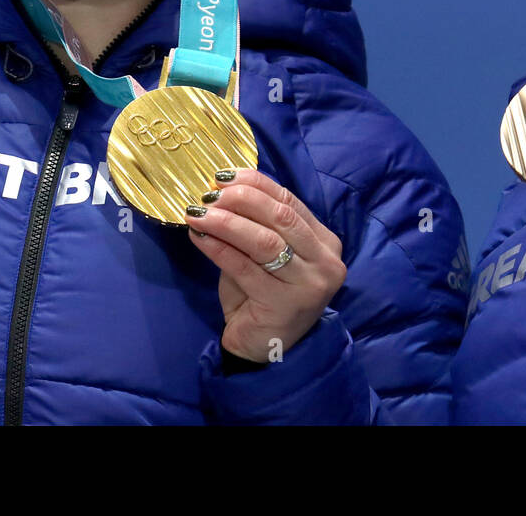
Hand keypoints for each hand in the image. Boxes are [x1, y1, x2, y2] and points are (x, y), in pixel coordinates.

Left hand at [186, 168, 345, 362]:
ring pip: (265, 241)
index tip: (225, 176)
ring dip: (228, 223)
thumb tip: (220, 193)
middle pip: (282, 217)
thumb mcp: (265, 256)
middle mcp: (326, 262)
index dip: (257, 184)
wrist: (265, 350)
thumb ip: (255, 226)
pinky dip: (219, 249)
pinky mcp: (285, 304)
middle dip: (242, 199)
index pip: (290, 202)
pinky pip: (245, 268)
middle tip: (210, 195)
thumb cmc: (263, 297)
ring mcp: (310, 285)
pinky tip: (199, 237)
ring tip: (199, 213)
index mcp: (325, 243)